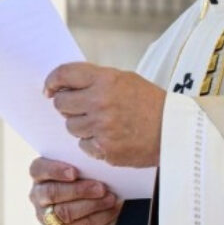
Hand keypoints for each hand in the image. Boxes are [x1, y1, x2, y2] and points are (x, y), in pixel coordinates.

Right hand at [29, 157, 120, 224]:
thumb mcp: (80, 169)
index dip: (55, 170)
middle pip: (52, 192)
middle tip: (101, 187)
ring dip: (92, 204)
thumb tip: (99, 157)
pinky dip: (100, 217)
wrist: (86, 210)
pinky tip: (112, 209)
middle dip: (79, 190)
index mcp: (39, 175)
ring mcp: (46, 217)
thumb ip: (83, 164)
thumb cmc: (82, 180)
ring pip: (65, 212)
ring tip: (110, 198)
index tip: (74, 172)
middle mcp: (38, 196)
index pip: (38, 169)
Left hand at [45, 62, 165, 166]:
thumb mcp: (125, 80)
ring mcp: (102, 127)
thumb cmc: (149, 103)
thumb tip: (64, 85)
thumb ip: (95, 79)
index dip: (52, 81)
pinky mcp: (105, 149)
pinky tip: (109, 137)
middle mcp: (101, 102)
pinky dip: (92, 143)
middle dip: (66, 106)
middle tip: (78, 107)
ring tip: (100, 122)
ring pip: (70, 127)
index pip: (64, 74)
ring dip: (80, 125)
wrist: (174, 131)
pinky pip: (83, 145)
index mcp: (105, 79)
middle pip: (61, 104)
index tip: (49, 88)